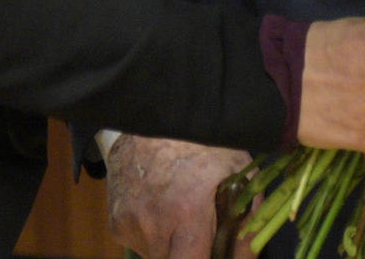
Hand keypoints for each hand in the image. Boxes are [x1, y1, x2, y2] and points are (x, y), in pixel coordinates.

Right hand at [106, 135, 250, 258]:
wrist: (153, 120)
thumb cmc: (202, 143)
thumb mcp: (238, 172)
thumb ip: (248, 220)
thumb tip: (246, 257)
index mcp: (186, 212)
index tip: (215, 253)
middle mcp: (153, 225)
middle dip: (191, 254)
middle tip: (202, 235)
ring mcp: (130, 225)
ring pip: (157, 257)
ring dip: (172, 247)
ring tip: (180, 214)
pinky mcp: (116, 224)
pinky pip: (141, 245)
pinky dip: (154, 236)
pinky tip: (160, 208)